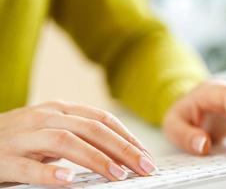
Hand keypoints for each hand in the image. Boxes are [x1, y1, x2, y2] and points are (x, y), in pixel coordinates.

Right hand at [0, 101, 156, 184]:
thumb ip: (81, 135)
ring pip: (65, 141)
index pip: (102, 119)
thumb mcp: (55, 129)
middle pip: (91, 128)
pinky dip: (49, 173)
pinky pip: (28, 166)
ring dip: (95, 158)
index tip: (145, 154)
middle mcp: (46, 117)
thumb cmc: (24, 138)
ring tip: (118, 175)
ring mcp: (24, 136)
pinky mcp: (3, 158)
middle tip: (144, 166)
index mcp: (61, 110)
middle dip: (122, 148)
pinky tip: (68, 181)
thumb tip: (118, 152)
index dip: (127, 136)